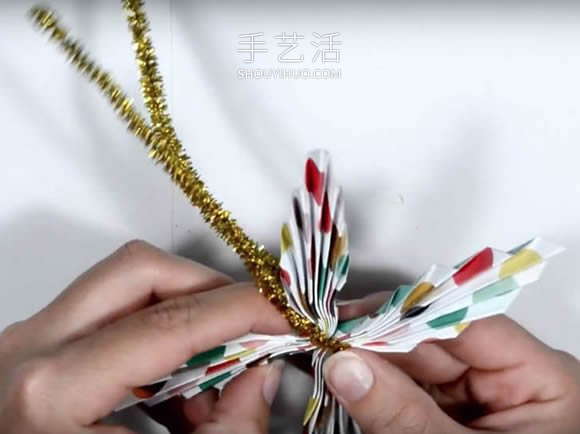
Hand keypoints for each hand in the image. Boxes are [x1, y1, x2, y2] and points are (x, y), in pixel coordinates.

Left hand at [0, 240, 285, 433]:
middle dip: (209, 289)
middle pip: (139, 272)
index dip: (241, 310)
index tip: (282, 314)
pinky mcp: (31, 349)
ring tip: (214, 369)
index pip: (170, 322)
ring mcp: (24, 344)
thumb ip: (229, 431)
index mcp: (51, 393)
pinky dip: (156, 332)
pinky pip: (108, 312)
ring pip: (122, 282)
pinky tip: (176, 388)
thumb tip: (261, 376)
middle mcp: (29, 352)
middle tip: (250, 324)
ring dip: (183, 310)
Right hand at [326, 296, 579, 433]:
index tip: (349, 319)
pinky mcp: (458, 417)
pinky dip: (382, 389)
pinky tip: (351, 380)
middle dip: (379, 342)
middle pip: (437, 343)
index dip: (404, 316)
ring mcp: (484, 399)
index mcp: (543, 379)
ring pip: (419, 367)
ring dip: (374, 364)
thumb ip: (403, 413)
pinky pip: (415, 392)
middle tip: (327, 339)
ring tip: (330, 356)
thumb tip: (344, 365)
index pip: (466, 325)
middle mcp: (512, 379)